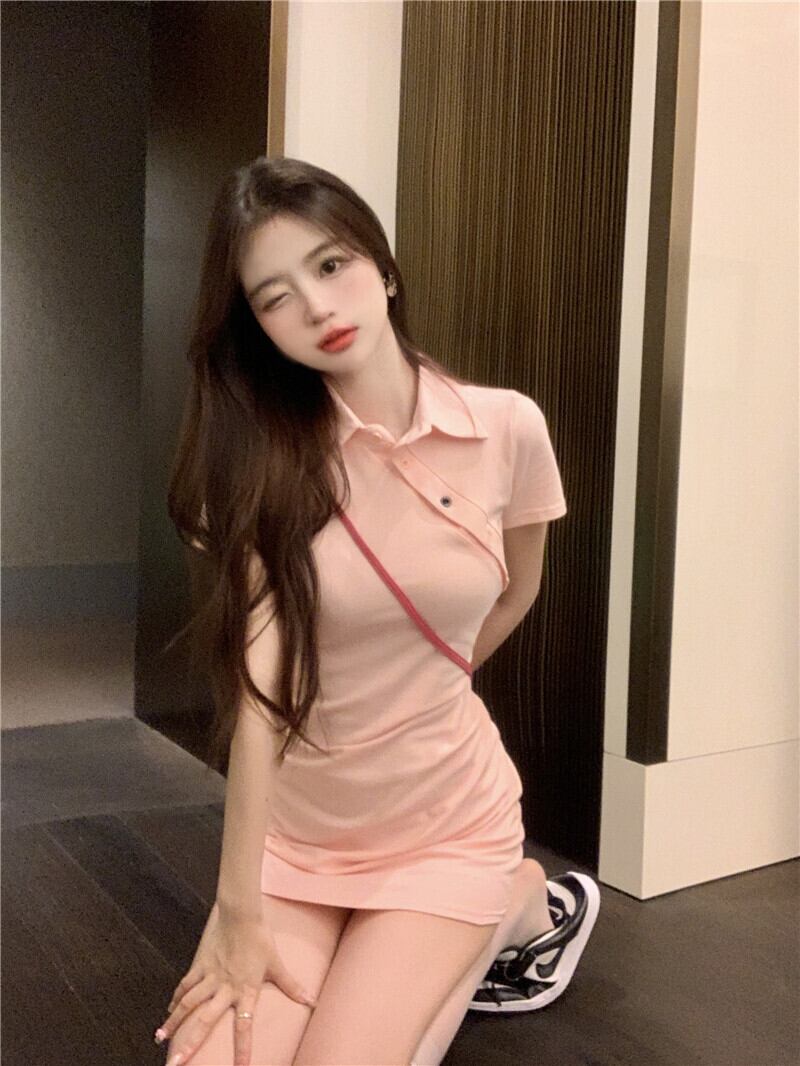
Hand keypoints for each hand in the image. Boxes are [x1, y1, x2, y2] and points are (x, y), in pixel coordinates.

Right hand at [154, 900, 316, 1065]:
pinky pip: (186, 985)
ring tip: (160, 1039)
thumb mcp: (277, 964)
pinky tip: (168, 1011)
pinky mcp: (201, 965)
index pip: (244, 1026)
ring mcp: (210, 977)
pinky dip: (176, 998)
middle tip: (176, 1063)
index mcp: (245, 991)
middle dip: (190, 1043)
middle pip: (205, 1021)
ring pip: (189, 1004)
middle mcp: (225, 988)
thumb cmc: (261, 939)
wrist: (241, 914)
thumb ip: (291, 986)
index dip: (242, 1049)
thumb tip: (312, 1001)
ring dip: (174, 1021)